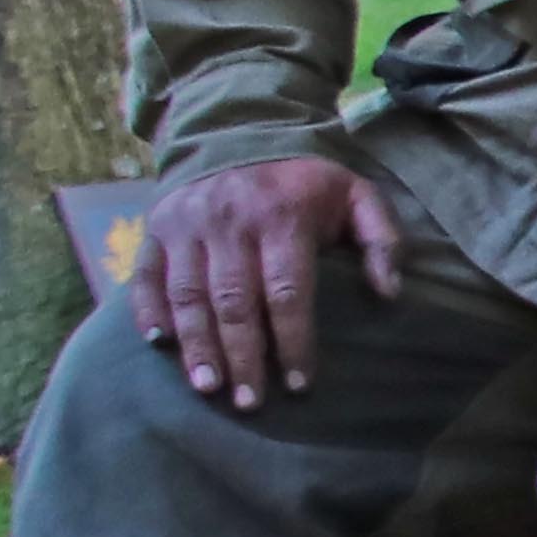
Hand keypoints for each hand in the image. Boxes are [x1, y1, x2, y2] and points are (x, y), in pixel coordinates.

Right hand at [139, 155, 398, 410]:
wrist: (238, 133)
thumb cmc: (304, 182)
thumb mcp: (355, 195)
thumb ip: (382, 239)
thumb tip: (391, 292)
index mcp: (281, 216)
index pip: (287, 291)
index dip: (294, 340)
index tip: (301, 384)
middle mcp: (228, 221)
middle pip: (234, 301)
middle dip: (243, 357)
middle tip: (250, 403)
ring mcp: (186, 224)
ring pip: (188, 295)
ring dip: (198, 346)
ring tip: (208, 388)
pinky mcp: (155, 227)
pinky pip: (145, 274)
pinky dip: (149, 310)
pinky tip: (160, 344)